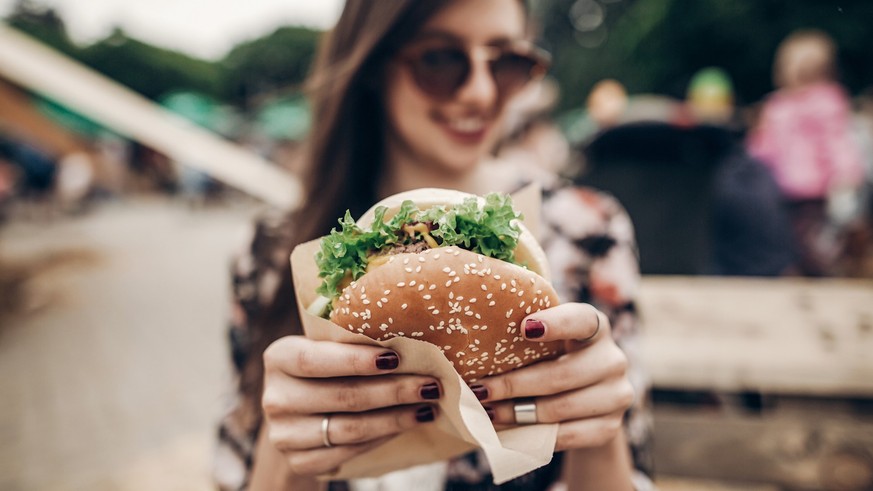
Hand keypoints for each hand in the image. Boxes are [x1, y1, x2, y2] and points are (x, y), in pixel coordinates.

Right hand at [260, 336, 440, 475]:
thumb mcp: (326, 348)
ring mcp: (284, 434)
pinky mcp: (299, 461)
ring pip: (350, 428)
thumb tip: (410, 341)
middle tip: (430, 384)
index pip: (315, 359)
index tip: (396, 357)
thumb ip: (352, 343)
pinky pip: (350, 451)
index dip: (355, 360)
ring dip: (395, 418)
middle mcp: (275, 397)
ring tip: (427, 406)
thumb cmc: (324, 368)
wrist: (299, 412)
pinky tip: (407, 424)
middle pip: (342, 396)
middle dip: (393, 390)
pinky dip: (383, 437)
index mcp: (279, 358)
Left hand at [469, 303, 633, 450]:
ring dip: (517, 413)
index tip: (524, 328)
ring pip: (560, 408)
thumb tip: (477, 336)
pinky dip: (534, 435)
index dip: (556, 323)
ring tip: (487, 412)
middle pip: (561, 375)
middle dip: (514, 385)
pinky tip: (508, 430)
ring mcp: (616, 395)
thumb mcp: (548, 339)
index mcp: (596, 325)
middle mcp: (613, 359)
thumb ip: (527, 332)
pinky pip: (568, 435)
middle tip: (480, 390)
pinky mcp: (610, 427)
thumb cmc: (555, 356)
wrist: (589, 396)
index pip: (581, 319)